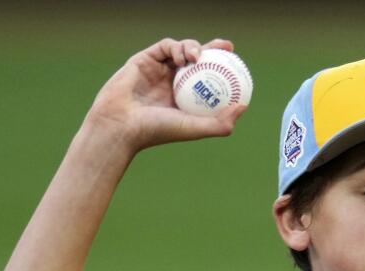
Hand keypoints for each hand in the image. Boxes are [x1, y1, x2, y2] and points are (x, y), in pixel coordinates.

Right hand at [85, 37, 246, 151]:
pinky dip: (176, 47)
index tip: (238, 66)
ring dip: (194, 48)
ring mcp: (158, 70)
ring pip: (182, 50)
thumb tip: (243, 108)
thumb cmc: (156, 130)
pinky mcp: (143, 59)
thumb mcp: (193, 128)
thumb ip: (220, 123)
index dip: (223, 71)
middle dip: (214, 50)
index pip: (209, 81)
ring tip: (198, 57)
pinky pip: (164, 46)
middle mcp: (172, 84)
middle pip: (198, 61)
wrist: (120, 124)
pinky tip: (183, 56)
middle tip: (228, 48)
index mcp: (184, 100)